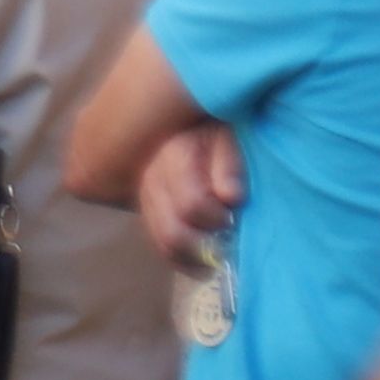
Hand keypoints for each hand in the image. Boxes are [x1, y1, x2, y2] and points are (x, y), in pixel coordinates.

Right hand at [138, 120, 247, 266]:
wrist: (188, 115)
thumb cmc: (217, 124)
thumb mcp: (228, 133)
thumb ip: (229, 163)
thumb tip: (231, 197)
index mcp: (173, 156)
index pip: (191, 204)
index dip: (216, 217)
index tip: (234, 215)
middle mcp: (151, 179)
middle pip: (171, 231)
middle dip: (205, 244)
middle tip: (228, 237)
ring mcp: (146, 195)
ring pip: (163, 242)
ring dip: (194, 256)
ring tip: (220, 255)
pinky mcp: (148, 208)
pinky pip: (160, 243)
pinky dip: (182, 259)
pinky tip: (203, 264)